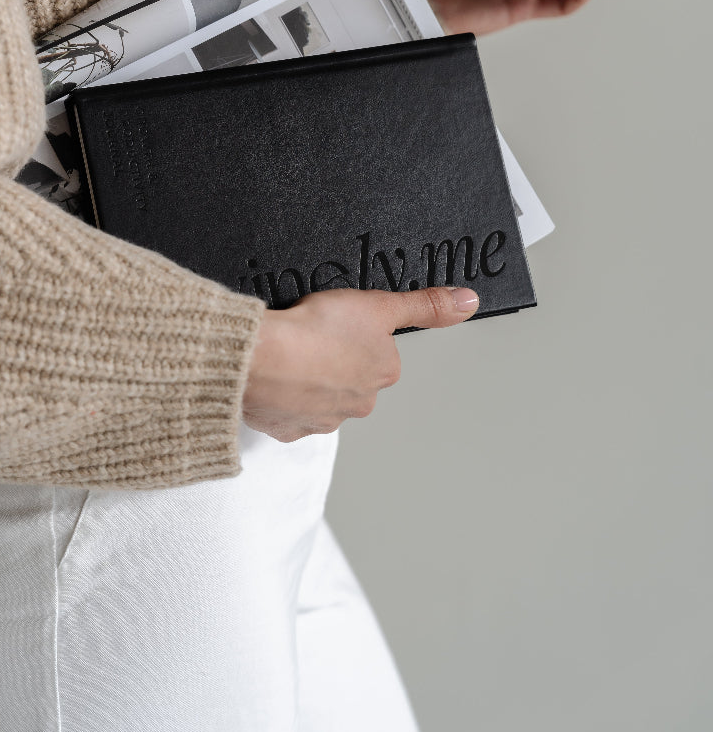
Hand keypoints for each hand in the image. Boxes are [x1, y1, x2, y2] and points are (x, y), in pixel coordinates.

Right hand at [242, 285, 478, 441]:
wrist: (263, 359)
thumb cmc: (314, 331)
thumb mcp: (378, 304)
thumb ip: (424, 305)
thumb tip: (468, 301)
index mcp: (382, 373)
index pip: (376, 352)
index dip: (354, 332)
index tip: (336, 322)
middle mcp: (358, 404)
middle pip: (350, 377)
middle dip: (332, 360)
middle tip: (311, 337)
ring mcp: (321, 420)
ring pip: (319, 397)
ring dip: (307, 379)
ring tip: (290, 354)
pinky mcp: (287, 429)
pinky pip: (288, 412)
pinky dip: (281, 397)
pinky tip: (274, 376)